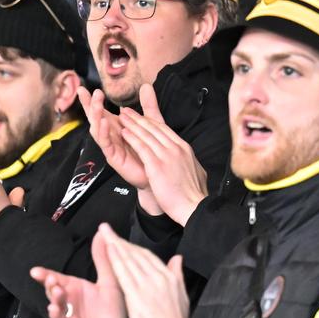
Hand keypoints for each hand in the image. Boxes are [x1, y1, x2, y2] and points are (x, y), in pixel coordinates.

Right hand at [31, 225, 130, 317]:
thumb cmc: (113, 311)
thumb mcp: (110, 281)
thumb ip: (103, 259)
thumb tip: (102, 231)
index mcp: (75, 288)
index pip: (57, 278)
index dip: (45, 275)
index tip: (35, 271)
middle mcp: (69, 302)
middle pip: (54, 291)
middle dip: (50, 285)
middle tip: (50, 279)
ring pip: (56, 306)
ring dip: (54, 299)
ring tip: (56, 291)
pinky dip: (57, 317)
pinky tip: (53, 309)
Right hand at [81, 89, 147, 188]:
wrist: (157, 172)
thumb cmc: (152, 149)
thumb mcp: (152, 123)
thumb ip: (148, 105)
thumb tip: (146, 86)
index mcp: (116, 126)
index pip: (100, 111)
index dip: (92, 101)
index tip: (83, 88)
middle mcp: (110, 135)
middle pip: (94, 118)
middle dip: (89, 105)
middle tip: (85, 92)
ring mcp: (110, 146)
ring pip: (97, 129)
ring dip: (95, 115)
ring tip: (96, 103)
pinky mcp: (113, 156)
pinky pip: (105, 143)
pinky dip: (103, 132)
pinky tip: (103, 122)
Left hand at [97, 225, 190, 317]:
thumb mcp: (182, 297)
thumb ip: (177, 276)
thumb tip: (178, 259)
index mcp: (169, 278)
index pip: (148, 256)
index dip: (132, 246)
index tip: (120, 239)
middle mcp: (159, 278)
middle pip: (137, 254)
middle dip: (120, 240)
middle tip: (106, 229)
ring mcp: (148, 286)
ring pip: (130, 260)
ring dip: (116, 245)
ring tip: (104, 233)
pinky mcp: (137, 296)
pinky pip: (124, 273)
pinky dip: (116, 259)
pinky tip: (108, 250)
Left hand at [120, 84, 207, 224]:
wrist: (193, 206)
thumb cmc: (193, 195)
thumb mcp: (196, 171)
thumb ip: (189, 162)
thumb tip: (190, 161)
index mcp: (184, 149)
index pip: (164, 130)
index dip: (150, 122)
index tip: (141, 116)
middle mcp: (176, 148)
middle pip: (154, 128)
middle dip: (139, 118)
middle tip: (127, 111)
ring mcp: (166, 155)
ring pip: (147, 135)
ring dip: (132, 124)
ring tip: (122, 117)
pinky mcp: (157, 165)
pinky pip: (142, 147)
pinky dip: (132, 138)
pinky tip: (124, 132)